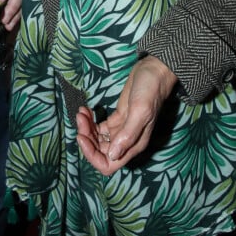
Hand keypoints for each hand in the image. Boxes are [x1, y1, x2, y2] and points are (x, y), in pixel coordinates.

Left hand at [76, 56, 177, 174]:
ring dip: (87, 129)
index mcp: (133, 144)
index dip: (92, 155)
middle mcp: (126, 141)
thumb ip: (128, 134)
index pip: (109, 164)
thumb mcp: (140, 111)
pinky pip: (100, 127)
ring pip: (98, 139)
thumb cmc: (150, 90)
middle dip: (87, 138)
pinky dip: (90, 121)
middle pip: (100, 151)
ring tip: (82, 112)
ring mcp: (121, 129)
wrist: (154, 71)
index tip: (82, 137)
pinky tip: (86, 110)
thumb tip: (113, 155)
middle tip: (81, 118)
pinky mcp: (117, 118)